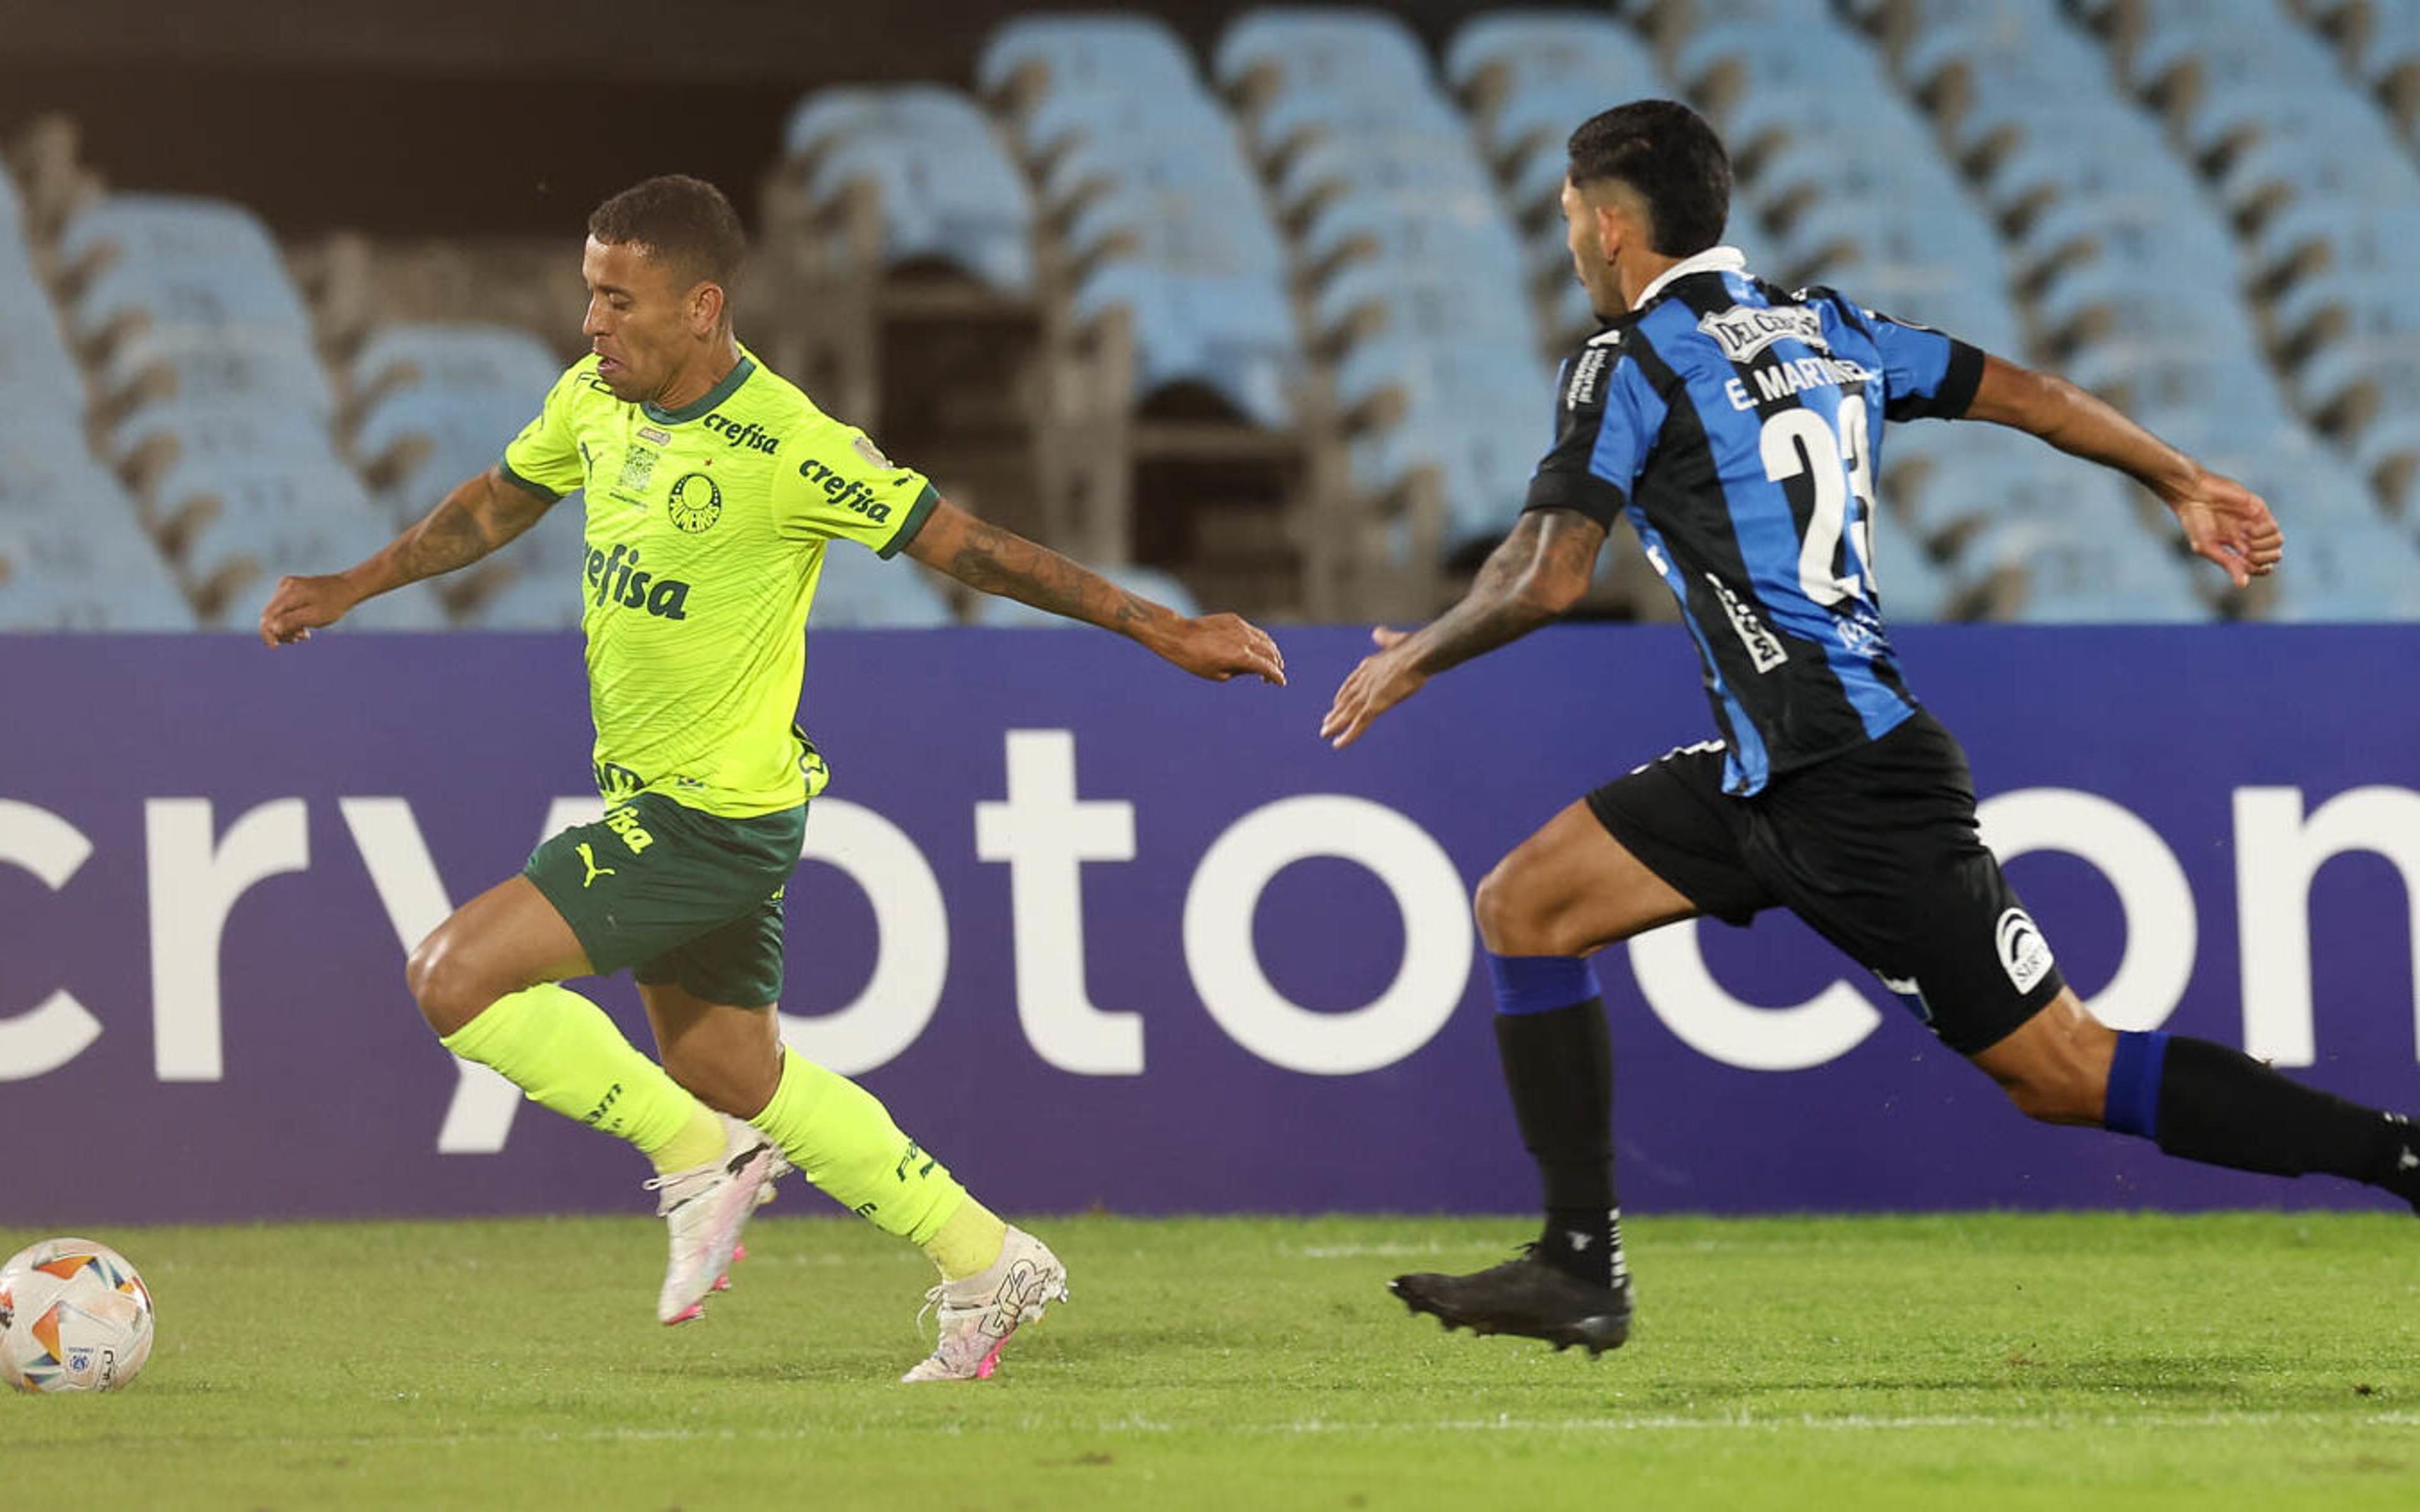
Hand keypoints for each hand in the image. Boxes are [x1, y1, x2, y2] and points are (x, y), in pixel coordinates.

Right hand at [258, 573, 359, 646]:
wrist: (347, 589)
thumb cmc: (334, 604)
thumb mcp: (316, 616)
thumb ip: (293, 621)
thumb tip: (272, 628)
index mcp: (289, 592)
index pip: (267, 616)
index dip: (267, 634)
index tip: (275, 647)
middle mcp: (284, 586)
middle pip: (270, 616)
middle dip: (281, 631)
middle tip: (299, 639)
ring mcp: (287, 586)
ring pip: (276, 613)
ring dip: (287, 628)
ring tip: (304, 635)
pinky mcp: (290, 589)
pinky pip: (283, 609)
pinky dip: (291, 620)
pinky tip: (303, 629)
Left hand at [1157, 613, 1286, 684]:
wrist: (1178, 636)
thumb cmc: (1195, 661)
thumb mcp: (1218, 675)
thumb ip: (1241, 671)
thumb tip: (1254, 669)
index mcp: (1242, 657)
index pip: (1268, 667)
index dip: (1277, 677)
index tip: (1281, 683)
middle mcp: (1245, 640)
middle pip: (1271, 652)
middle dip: (1276, 665)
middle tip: (1272, 675)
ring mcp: (1240, 627)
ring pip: (1265, 639)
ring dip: (1271, 651)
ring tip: (1268, 661)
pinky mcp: (1234, 619)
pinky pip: (1253, 631)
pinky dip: (1259, 641)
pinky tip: (1254, 648)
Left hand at [1320, 626, 1424, 749]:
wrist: (1418, 654)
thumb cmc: (1413, 647)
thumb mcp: (1396, 640)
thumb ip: (1386, 638)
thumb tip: (1378, 632)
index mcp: (1368, 666)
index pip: (1351, 683)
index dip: (1342, 694)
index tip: (1335, 702)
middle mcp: (1364, 681)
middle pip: (1346, 700)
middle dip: (1336, 712)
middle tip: (1326, 722)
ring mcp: (1368, 694)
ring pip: (1347, 713)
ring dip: (1335, 724)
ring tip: (1324, 734)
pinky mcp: (1375, 705)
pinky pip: (1359, 724)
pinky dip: (1347, 735)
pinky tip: (1337, 744)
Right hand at [2163, 469, 2282, 588]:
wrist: (2194, 494)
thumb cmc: (2195, 521)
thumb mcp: (2208, 547)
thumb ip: (2227, 563)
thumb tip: (2243, 585)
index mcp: (2236, 548)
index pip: (2259, 565)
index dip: (2259, 569)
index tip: (2247, 565)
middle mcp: (2248, 536)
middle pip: (2272, 556)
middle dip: (2263, 559)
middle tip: (2248, 552)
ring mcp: (2255, 523)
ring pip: (2277, 542)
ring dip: (2264, 546)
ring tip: (2247, 538)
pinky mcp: (2259, 510)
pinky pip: (2273, 527)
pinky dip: (2264, 532)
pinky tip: (2248, 527)